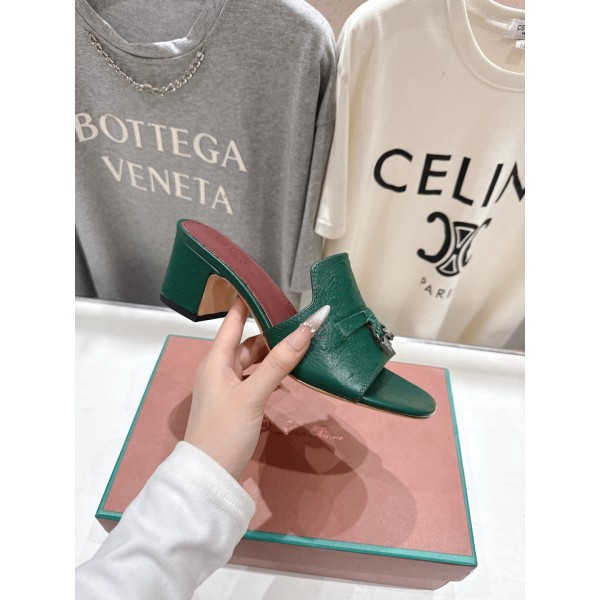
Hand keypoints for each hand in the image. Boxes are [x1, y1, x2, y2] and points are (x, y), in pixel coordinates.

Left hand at [184, 297, 329, 480]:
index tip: (270, 286)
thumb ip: (279, 363)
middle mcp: (220, 369)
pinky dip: (271, 375)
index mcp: (216, 359)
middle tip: (301, 321)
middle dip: (272, 332)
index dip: (248, 301)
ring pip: (254, 361)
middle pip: (248, 341)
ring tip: (302, 346)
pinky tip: (290, 376)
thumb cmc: (224, 430)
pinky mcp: (237, 403)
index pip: (232, 319)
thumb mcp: (252, 395)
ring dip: (274, 355)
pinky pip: (256, 379)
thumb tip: (307, 329)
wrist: (209, 477)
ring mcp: (228, 387)